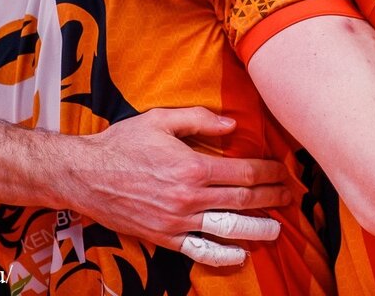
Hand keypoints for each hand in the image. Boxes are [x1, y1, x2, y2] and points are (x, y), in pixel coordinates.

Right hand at [66, 107, 290, 266]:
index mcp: (192, 167)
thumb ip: (199, 119)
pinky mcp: (163, 237)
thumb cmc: (123, 143)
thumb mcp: (160, 119)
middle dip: (270, 198)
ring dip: (256, 228)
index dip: (268, 172)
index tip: (283, 170)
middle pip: (242, 201)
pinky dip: (222, 255)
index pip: (243, 173)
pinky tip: (239, 254)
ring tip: (276, 228)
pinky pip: (198, 250)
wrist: (85, 174)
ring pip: (227, 228)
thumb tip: (233, 125)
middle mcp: (189, 198)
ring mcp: (177, 221)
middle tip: (289, 196)